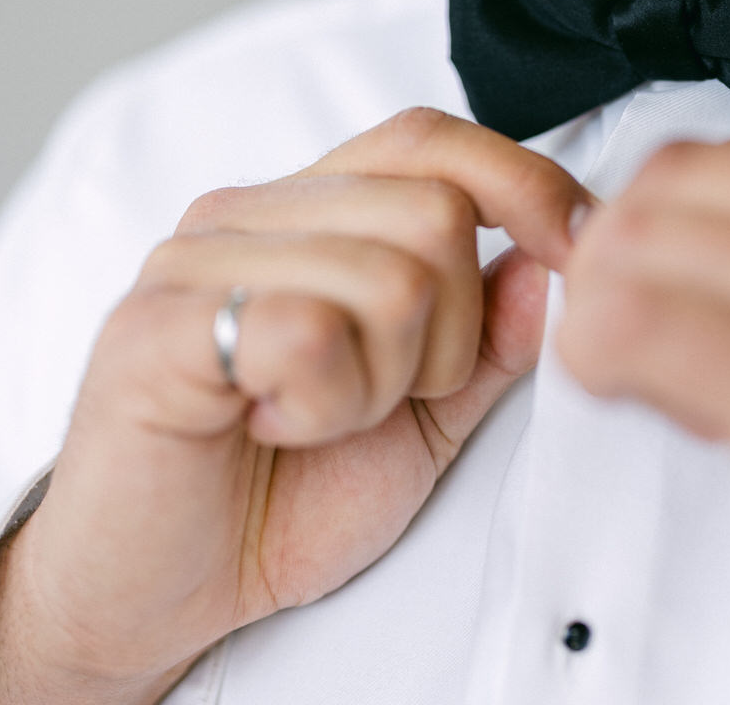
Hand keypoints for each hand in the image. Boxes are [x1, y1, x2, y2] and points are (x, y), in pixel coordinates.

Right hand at [0, 108, 593, 703]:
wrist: (161, 589)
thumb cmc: (282, 492)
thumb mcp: (426, 414)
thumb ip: (491, 337)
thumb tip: (554, 257)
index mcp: (312, 213)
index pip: (431, 140)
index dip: (523, 185)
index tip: (573, 252)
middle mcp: (250, 214)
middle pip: (436, 213)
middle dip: (449, 337)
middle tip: (379, 398)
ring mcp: (197, 261)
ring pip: (390, 277)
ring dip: (383, 384)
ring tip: (318, 418)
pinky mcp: (156, 327)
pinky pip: (308, 333)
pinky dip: (323, 406)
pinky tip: (275, 426)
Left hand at [558, 127, 729, 703]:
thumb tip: (709, 240)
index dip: (676, 219)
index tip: (666, 275)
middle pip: (682, 183)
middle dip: (627, 253)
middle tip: (634, 324)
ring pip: (645, 241)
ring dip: (606, 304)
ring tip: (637, 369)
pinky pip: (639, 324)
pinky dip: (596, 350)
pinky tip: (617, 383)